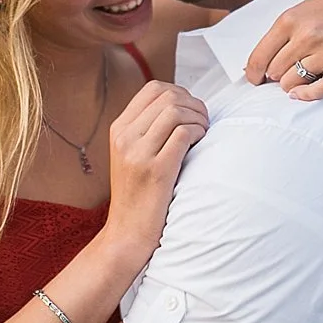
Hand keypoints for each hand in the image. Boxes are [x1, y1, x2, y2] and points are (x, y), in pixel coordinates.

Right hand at [105, 81, 207, 252]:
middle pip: (168, 97)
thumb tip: (180, 105)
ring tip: (203, 134)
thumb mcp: (131, 156)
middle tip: (203, 123)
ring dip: (199, 118)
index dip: (180, 93)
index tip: (191, 110)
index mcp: (119, 130)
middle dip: (194, 104)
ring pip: (176, 111)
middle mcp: (125, 137)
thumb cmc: (138, 195)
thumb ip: (147, 130)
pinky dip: (199, 133)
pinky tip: (201, 144)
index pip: (153, 89)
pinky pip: (184, 133)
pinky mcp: (156, 170)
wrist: (127, 234)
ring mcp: (138, 153)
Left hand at [244, 0, 322, 100]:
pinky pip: (320, 90)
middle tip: (286, 72)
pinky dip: (307, 96)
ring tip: (302, 75)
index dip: (253, 74)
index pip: (259, 58)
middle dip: (275, 77)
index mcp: (291, 19)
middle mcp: (307, 36)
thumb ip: (282, 33)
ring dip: (292, 84)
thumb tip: (256, 65)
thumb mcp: (304, 8)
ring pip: (293, 83)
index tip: (254, 80)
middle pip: (274, 73)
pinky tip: (302, 94)